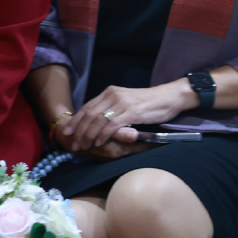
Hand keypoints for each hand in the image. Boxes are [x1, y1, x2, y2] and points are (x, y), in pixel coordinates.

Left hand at [66, 82, 191, 155]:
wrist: (170, 97)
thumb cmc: (149, 102)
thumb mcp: (126, 102)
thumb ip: (112, 108)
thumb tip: (97, 121)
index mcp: (110, 93)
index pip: (87, 107)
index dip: (76, 120)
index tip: (68, 131)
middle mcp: (113, 96)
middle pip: (89, 115)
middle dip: (79, 130)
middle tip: (73, 143)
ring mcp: (122, 103)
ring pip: (98, 120)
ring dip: (89, 135)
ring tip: (84, 145)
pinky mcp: (132, 112)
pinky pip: (112, 125)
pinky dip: (103, 135)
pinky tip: (99, 142)